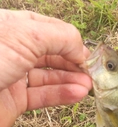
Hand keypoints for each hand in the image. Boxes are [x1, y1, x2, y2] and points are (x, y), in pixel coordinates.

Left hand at [0, 9, 91, 126]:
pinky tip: (78, 95)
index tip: (91, 55)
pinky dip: (61, 95)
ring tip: (90, 87)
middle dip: (75, 63)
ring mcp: (14, 75)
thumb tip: (83, 48)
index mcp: (17, 26)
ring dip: (71, 80)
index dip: (73, 42)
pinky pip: (42, 96)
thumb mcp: (29, 35)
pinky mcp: (14, 100)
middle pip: (53, 54)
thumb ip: (61, 36)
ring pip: (49, 76)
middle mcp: (16, 49)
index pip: (53, 31)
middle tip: (95, 74)